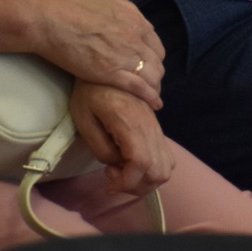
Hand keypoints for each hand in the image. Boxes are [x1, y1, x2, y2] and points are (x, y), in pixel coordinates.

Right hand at [34, 0, 163, 106]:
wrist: (52, 17)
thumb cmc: (70, 6)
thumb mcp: (107, 3)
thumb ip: (120, 13)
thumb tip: (122, 19)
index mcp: (135, 20)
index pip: (155, 45)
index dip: (152, 57)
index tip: (146, 65)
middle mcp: (136, 37)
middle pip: (156, 62)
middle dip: (154, 74)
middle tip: (147, 84)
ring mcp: (126, 55)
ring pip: (152, 76)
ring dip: (153, 87)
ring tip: (150, 97)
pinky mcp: (111, 73)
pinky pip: (139, 88)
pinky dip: (149, 97)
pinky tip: (154, 105)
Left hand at [69, 81, 173, 195]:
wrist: (110, 65)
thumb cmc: (90, 93)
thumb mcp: (85, 120)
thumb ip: (100, 148)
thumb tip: (115, 165)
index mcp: (131, 125)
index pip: (141, 164)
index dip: (126, 183)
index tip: (108, 184)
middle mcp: (150, 128)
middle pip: (160, 171)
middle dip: (137, 186)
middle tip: (114, 176)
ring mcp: (156, 128)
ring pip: (167, 168)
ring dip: (145, 180)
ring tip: (123, 171)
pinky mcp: (156, 128)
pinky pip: (166, 157)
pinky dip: (152, 169)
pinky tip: (131, 161)